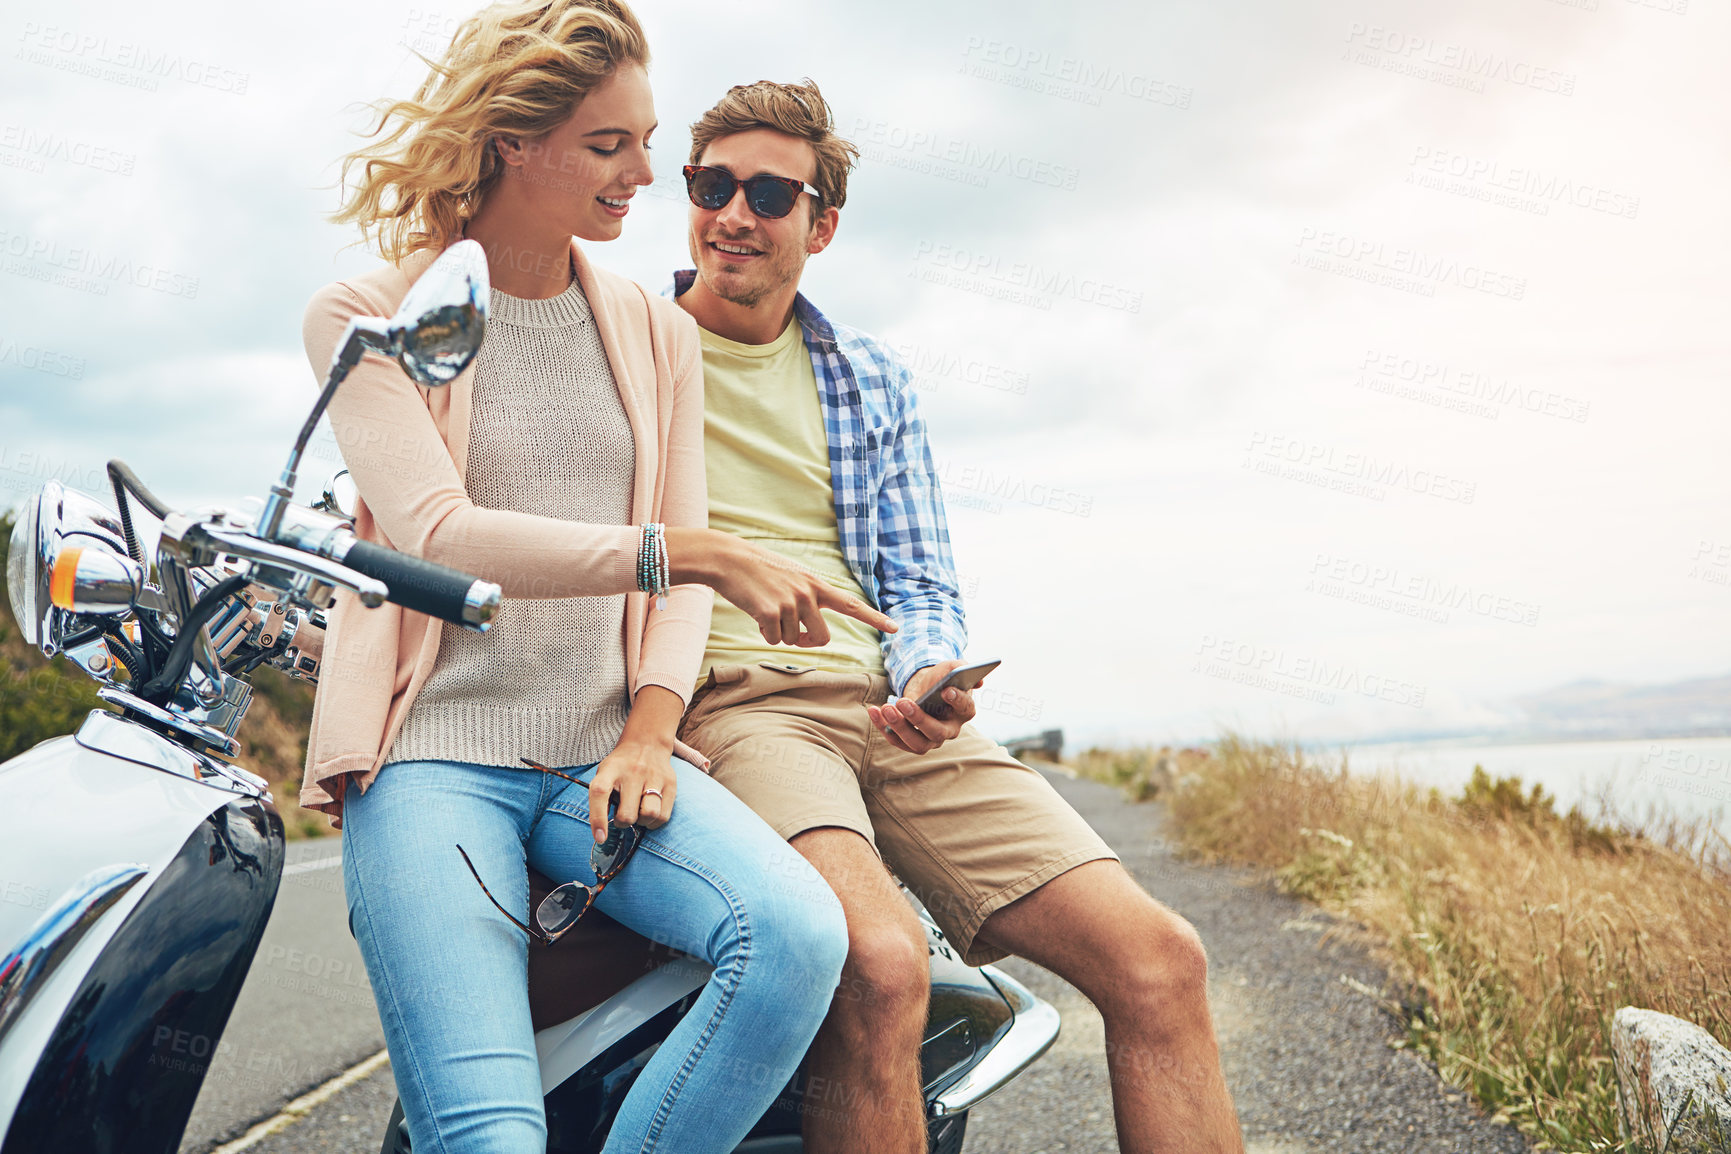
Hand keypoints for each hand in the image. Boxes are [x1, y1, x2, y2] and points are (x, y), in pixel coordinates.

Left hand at [586, 739, 675, 840]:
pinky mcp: (670, 783)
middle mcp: (633, 771)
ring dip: (641, 822)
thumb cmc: (621, 766)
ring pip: (649, 815)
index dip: (597, 818)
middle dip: (623, 822)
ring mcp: (654, 776)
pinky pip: (663, 816)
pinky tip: (650, 813)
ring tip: (638, 813)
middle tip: (622, 816)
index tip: (600, 837)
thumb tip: (602, 830)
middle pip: (627, 813)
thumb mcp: (605, 772)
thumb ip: (602, 796)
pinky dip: (655, 822)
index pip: (599, 793)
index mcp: (611, 769)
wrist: (647, 743)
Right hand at [669, 528, 897, 646]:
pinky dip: (764, 633)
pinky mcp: (772, 613)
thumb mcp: (792, 577)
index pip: (852, 605)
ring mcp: (791, 603)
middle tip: (792, 633)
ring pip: (793, 641)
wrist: (729, 559)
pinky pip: (773, 640)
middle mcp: (808, 593)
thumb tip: (810, 633)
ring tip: (766, 609)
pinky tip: (756, 613)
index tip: (895, 628)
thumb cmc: (759, 570)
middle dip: (806, 641)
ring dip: (779, 633)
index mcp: (816, 585)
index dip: (874, 618)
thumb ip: (808, 598)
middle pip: (821, 638)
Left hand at [867, 660, 981, 754]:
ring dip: (899, 727)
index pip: (965, 707)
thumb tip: (978, 681)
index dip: (957, 700)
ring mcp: (931, 740)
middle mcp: (950, 730)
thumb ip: (962, 668)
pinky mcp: (911, 741)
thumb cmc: (940, 678)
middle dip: (918, 719)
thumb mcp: (951, 667)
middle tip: (902, 702)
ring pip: (917, 743)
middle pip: (937, 732)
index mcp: (964, 710)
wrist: (924, 687)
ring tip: (885, 708)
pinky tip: (873, 710)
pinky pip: (897, 740)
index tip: (946, 690)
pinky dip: (883, 727)